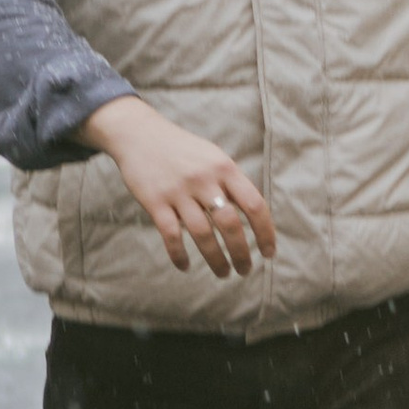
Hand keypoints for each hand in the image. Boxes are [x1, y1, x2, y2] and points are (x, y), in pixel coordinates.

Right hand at [80, 95, 277, 278]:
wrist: (139, 135)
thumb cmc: (183, 150)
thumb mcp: (213, 157)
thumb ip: (231, 183)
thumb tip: (253, 216)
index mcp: (224, 168)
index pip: (254, 204)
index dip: (265, 232)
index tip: (268, 253)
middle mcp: (204, 179)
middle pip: (230, 224)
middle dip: (241, 253)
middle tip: (245, 270)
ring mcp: (179, 191)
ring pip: (203, 234)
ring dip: (216, 259)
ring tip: (223, 273)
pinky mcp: (155, 202)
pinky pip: (171, 235)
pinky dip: (179, 255)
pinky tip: (185, 267)